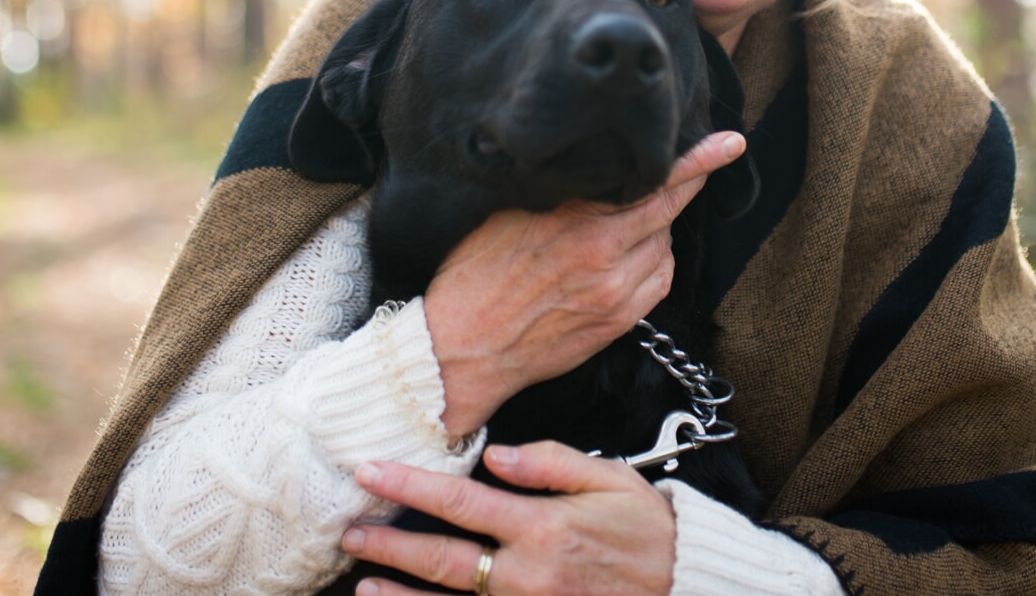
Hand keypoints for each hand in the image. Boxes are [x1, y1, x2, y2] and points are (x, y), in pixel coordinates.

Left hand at [342, 442, 674, 595]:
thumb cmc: (648, 531)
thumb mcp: (610, 480)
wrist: (686, 587)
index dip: (409, 486)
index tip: (369, 472)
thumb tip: (496, 453)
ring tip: (363, 586)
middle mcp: (528, 575)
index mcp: (543, 527)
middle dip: (389, 544)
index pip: (460, 501)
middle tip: (349, 532)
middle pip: (443, 559)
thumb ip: (551, 463)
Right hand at [423, 130, 744, 435]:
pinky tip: (631, 255)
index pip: (650, 182)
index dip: (694, 161)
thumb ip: (557, 192)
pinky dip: (655, 261)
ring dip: (656, 228)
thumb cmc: (473, 278)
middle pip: (666, 211)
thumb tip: (589, 166)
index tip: (728, 143)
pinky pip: (658, 281)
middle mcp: (603, 256)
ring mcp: (615, 294)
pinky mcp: (617, 322)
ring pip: (664, 246)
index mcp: (575, 221)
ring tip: (625, 220)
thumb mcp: (506, 215)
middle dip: (692, 181)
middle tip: (716, 154)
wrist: (461, 350)